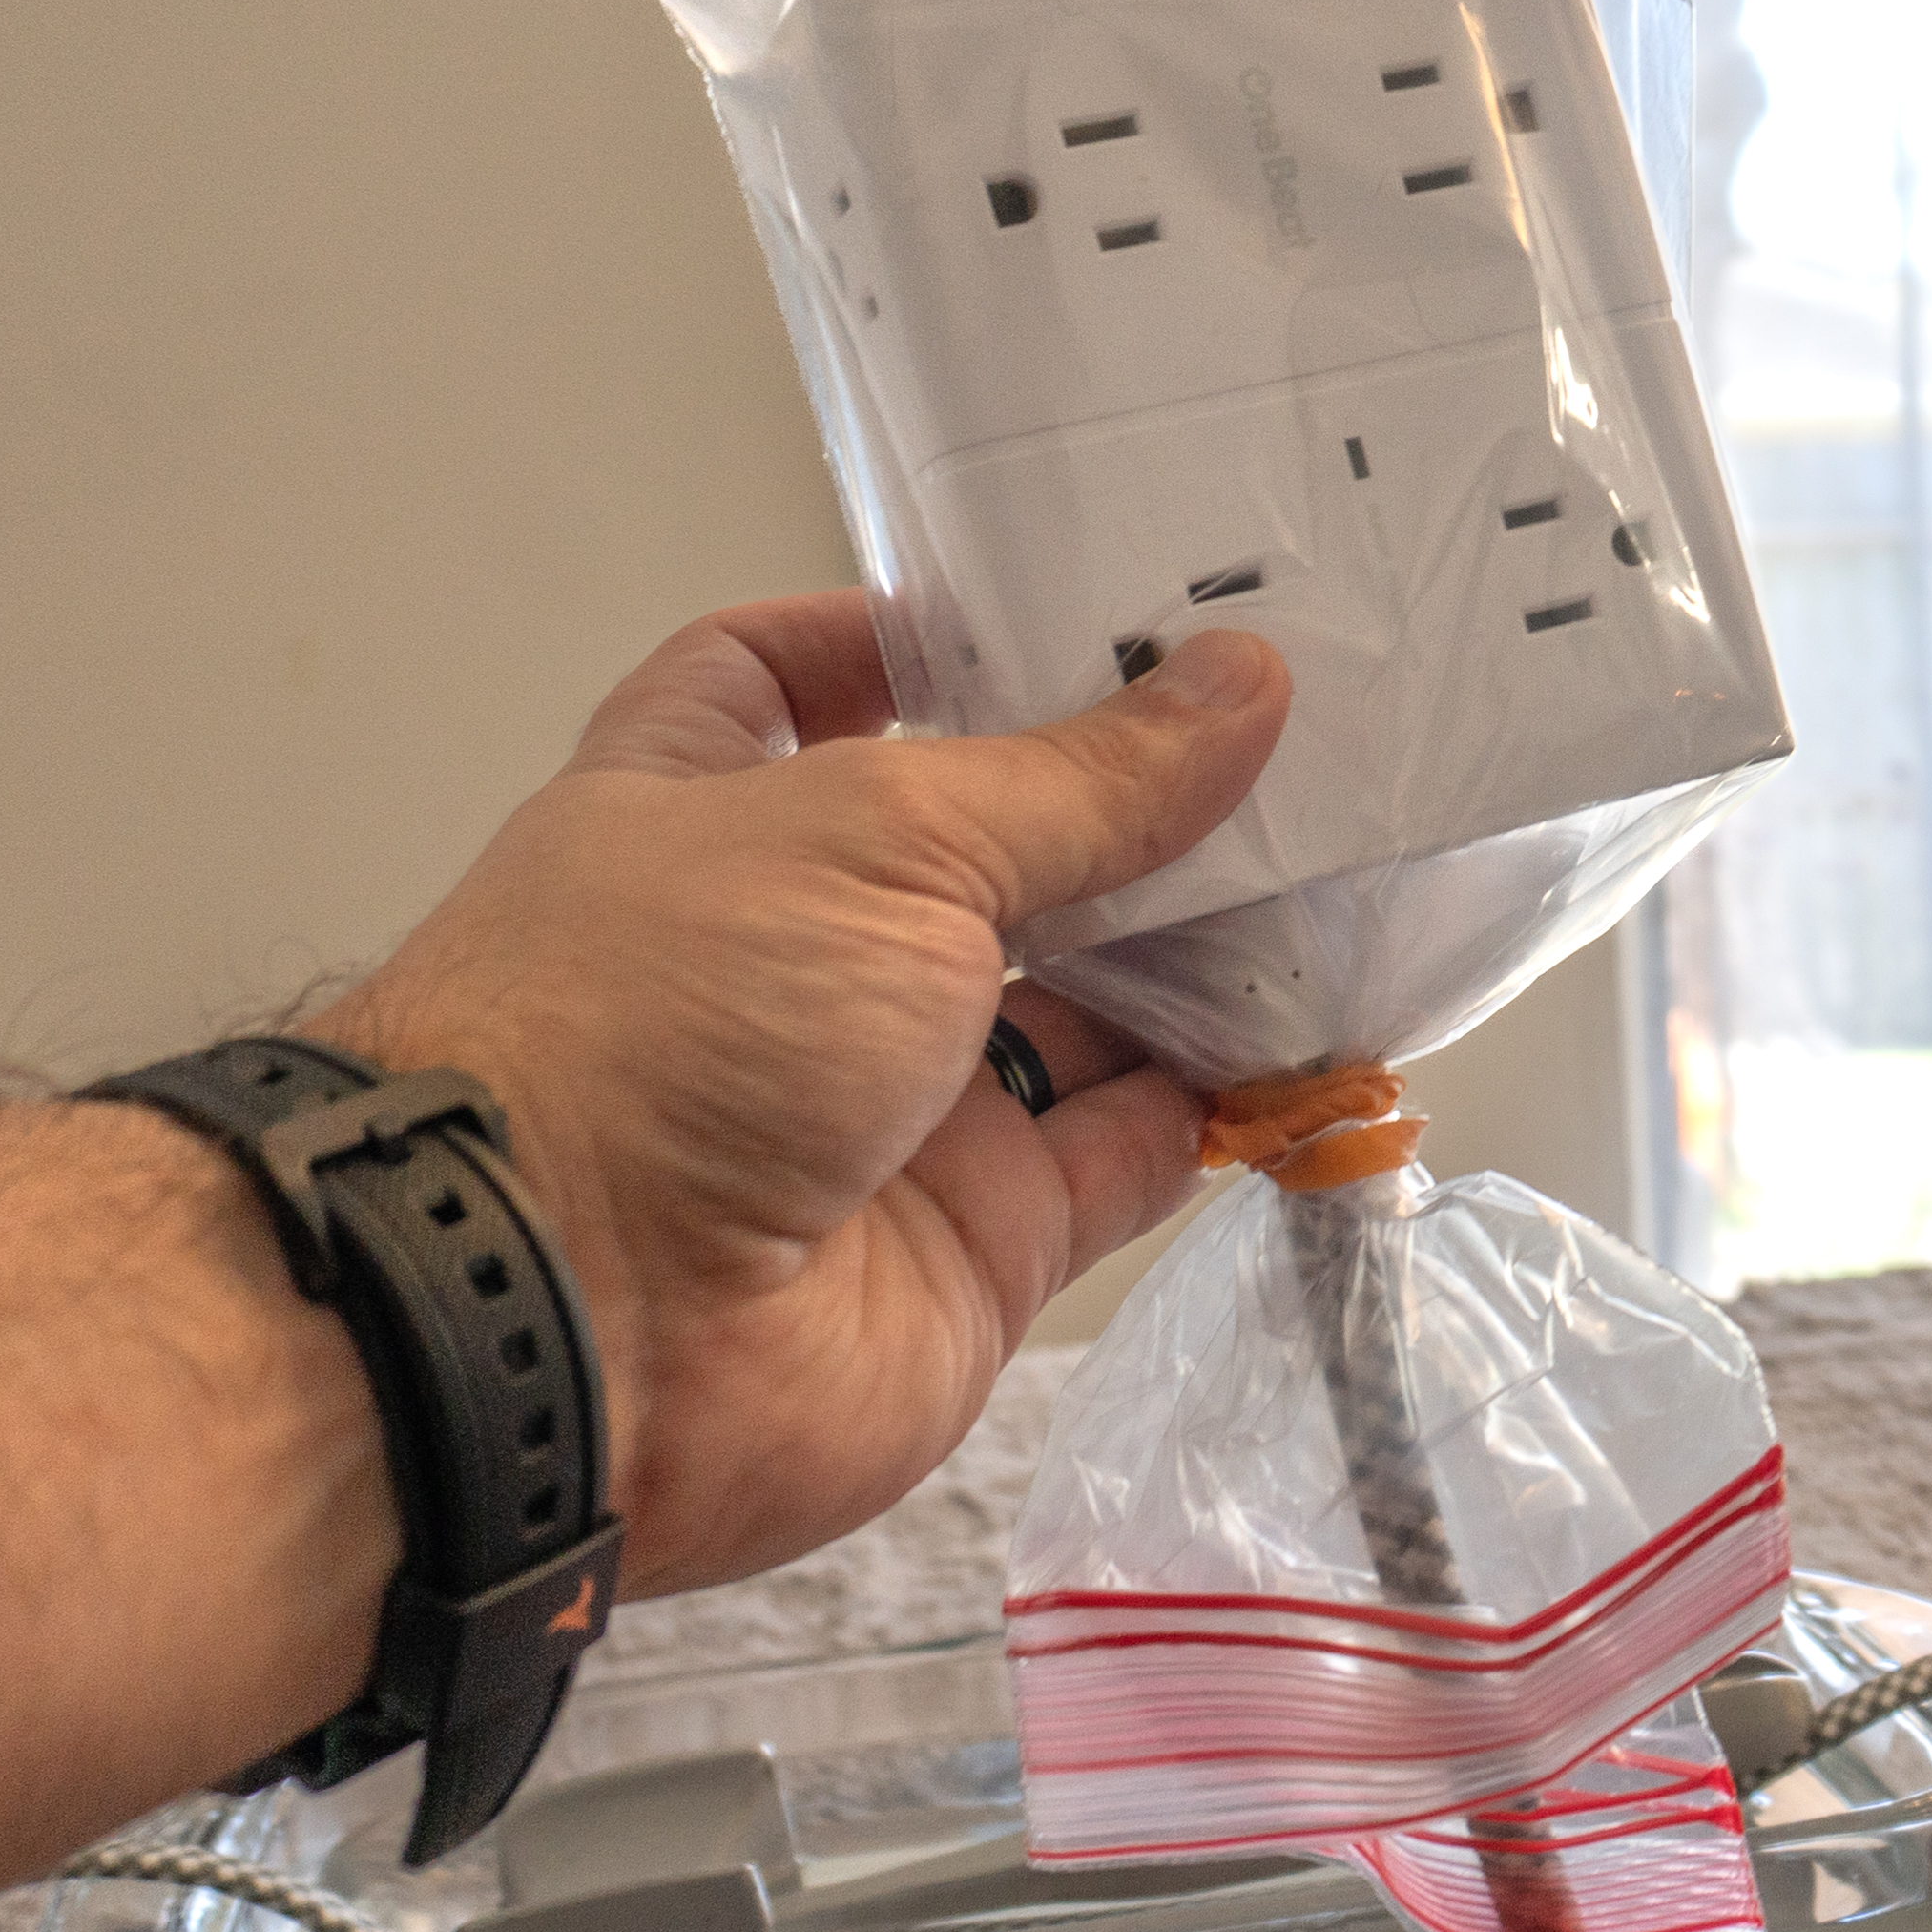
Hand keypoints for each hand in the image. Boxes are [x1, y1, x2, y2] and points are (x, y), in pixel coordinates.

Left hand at [313, 593, 1287, 1597]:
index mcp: (708, 808)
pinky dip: (1222, 1097)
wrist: (579, 1330)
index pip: (786, 684)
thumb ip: (1077, 781)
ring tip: (1353, 850)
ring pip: (1082, 1002)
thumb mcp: (877, 836)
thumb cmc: (656, 1026)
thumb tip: (1239, 690)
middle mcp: (799, 952)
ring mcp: (893, 1100)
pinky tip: (1323, 1023)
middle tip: (1289, 717)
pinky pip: (1129, 1151)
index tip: (1044, 601)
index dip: (898, 639)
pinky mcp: (980, 1236)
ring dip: (1204, 942)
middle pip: (986, 850)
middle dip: (1121, 794)